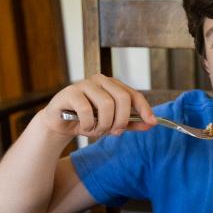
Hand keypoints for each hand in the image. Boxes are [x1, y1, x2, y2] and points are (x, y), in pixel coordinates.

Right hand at [40, 74, 155, 138]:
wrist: (60, 123)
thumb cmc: (87, 120)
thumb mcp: (112, 123)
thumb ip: (131, 123)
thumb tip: (151, 124)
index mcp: (113, 85)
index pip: (134, 95)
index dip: (145, 109)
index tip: (152, 122)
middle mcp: (101, 80)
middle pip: (122, 98)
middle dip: (122, 119)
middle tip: (115, 131)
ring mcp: (85, 84)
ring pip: (106, 104)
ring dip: (104, 124)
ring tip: (97, 130)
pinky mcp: (70, 92)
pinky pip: (86, 110)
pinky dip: (88, 124)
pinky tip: (84, 127)